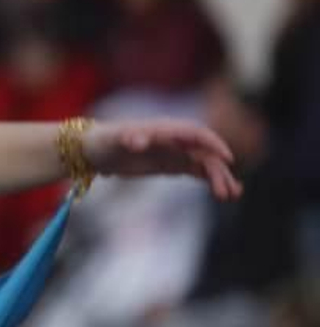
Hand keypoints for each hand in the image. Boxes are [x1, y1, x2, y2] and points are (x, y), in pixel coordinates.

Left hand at [81, 119, 241, 200]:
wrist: (94, 150)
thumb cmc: (105, 141)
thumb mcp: (114, 140)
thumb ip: (127, 138)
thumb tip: (137, 141)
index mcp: (165, 130)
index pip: (196, 133)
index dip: (213, 144)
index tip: (227, 159)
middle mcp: (175, 140)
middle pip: (204, 153)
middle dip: (219, 171)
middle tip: (227, 193)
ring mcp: (175, 152)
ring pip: (205, 164)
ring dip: (220, 178)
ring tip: (232, 196)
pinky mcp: (172, 165)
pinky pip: (197, 171)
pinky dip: (211, 180)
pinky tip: (224, 194)